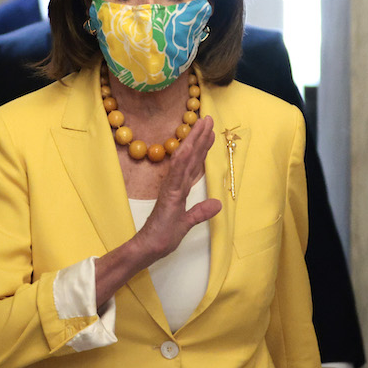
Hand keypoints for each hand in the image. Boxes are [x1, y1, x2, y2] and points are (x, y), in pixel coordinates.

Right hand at [134, 117, 220, 260]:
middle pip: (190, 157)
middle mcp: (175, 184)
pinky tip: (188, 147)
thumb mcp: (187, 223)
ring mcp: (171, 188)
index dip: (202, 147)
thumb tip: (218, 204)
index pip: (193, 164)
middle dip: (200, 137)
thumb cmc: (163, 236)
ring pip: (184, 160)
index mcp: (179, 189)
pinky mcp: (168, 196)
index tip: (210, 132)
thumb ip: (200, 212)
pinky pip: (176, 174)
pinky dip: (182, 159)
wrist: (149, 248)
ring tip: (202, 125)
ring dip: (193, 141)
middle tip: (208, 119)